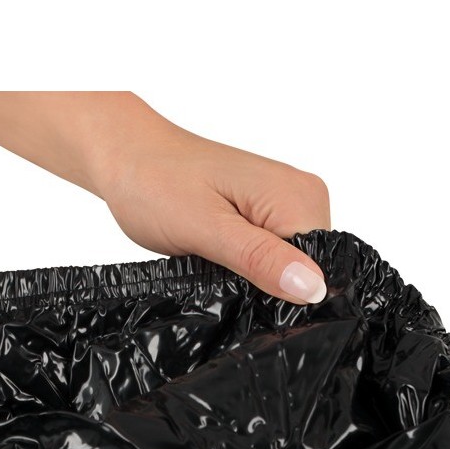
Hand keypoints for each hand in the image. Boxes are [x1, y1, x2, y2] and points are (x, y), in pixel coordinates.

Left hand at [98, 127, 331, 303]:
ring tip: (215, 262)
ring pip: (289, 264)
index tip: (242, 292)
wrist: (128, 155)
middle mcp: (303, 194)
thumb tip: (314, 288)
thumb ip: (259, 259)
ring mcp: (287, 201)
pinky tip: (220, 258)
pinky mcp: (268, 210)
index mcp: (297, 196)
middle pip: (308, 268)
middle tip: (219, 273)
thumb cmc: (155, 184)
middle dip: (269, 285)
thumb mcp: (205, 230)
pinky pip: (273, 252)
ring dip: (255, 275)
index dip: (287, 293)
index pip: (321, 268)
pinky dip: (248, 263)